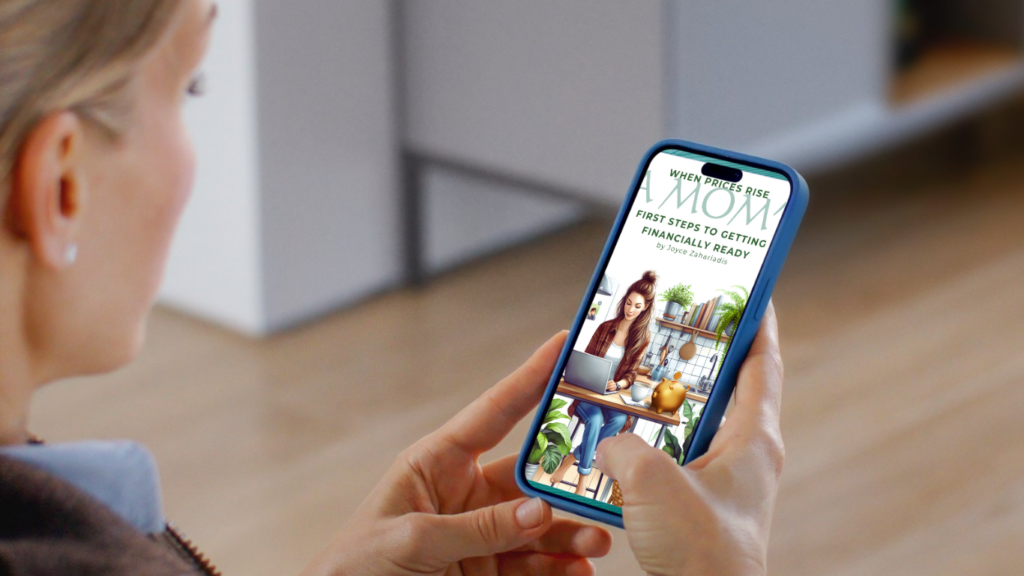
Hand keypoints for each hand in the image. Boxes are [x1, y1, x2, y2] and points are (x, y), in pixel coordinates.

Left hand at [303, 332, 611, 575]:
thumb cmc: (354, 566)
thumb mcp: (410, 538)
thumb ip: (477, 527)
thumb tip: (539, 510)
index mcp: (437, 462)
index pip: (493, 412)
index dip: (530, 377)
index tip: (565, 345)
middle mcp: (465, 493)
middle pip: (529, 476)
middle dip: (567, 480)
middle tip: (603, 482)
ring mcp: (479, 533)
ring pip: (538, 525)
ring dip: (570, 533)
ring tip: (597, 544)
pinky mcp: (487, 570)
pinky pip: (532, 565)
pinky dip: (559, 568)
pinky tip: (578, 571)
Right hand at [596, 302, 784, 575]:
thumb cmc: (701, 551)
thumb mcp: (649, 481)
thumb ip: (621, 445)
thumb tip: (608, 442)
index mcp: (753, 438)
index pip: (762, 363)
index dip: (756, 323)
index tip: (749, 291)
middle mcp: (747, 455)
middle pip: (727, 389)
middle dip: (700, 358)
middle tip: (672, 328)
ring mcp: (727, 482)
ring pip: (698, 426)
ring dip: (669, 404)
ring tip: (636, 382)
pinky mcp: (704, 505)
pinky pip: (678, 459)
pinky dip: (654, 444)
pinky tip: (622, 443)